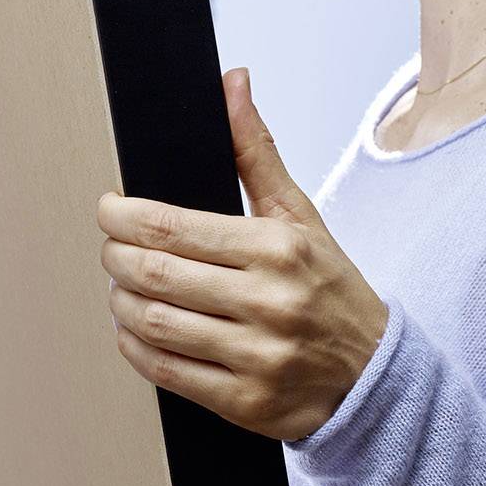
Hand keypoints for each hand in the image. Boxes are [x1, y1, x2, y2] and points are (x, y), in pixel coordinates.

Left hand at [95, 65, 389, 441]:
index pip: (172, 226)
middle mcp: (267, 303)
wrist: (376, 380)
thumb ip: (255, 152)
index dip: (120, 216)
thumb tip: (233, 83)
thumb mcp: (301, 217)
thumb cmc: (331, 291)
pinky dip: (134, 346)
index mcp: (278, 250)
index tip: (108, 208)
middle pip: (154, 273)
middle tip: (112, 246)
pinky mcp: (243, 402)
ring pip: (152, 322)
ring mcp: (256, 356)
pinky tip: (134, 328)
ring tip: (122, 284)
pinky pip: (164, 371)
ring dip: (120, 300)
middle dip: (115, 255)